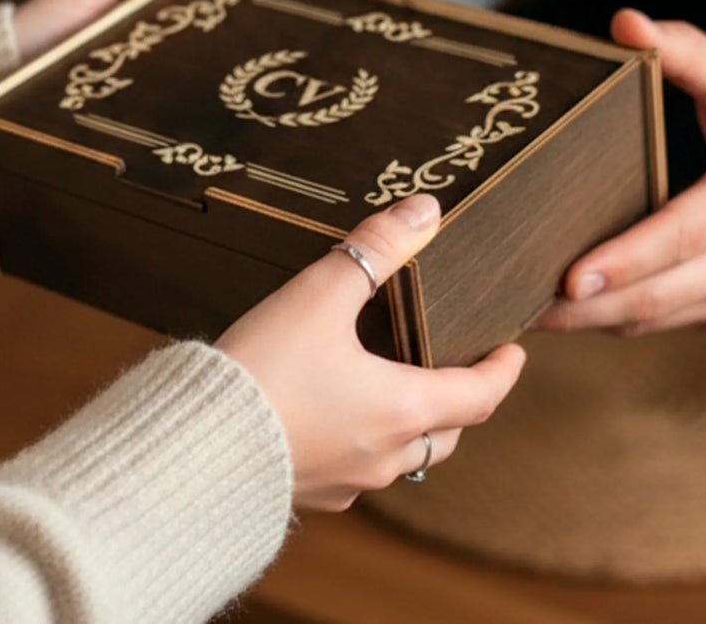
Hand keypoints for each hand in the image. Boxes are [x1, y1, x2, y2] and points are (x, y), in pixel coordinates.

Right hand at [215, 194, 525, 510]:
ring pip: (404, 458)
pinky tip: (337, 419)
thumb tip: (424, 211)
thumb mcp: (320, 295)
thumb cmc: (263, 369)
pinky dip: (366, 444)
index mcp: (401, 408)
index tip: (514, 353)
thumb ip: (375, 249)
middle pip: (447, 434)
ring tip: (398, 390)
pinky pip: (358, 473)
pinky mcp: (310, 493)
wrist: (192, 445)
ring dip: (413, 427)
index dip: (503, 372)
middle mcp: (383, 456)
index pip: (479, 396)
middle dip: (461, 402)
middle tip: (458, 369)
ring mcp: (347, 483)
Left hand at [536, 9, 705, 336]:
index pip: (684, 234)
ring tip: (522, 310)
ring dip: (589, 323)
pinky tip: (565, 308)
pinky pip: (664, 322)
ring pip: (656, 320)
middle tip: (514, 303)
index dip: (627, 259)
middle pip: (659, 295)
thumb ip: (685, 50)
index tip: (570, 278)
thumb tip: (623, 23)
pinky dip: (612, 321)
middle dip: (584, 309)